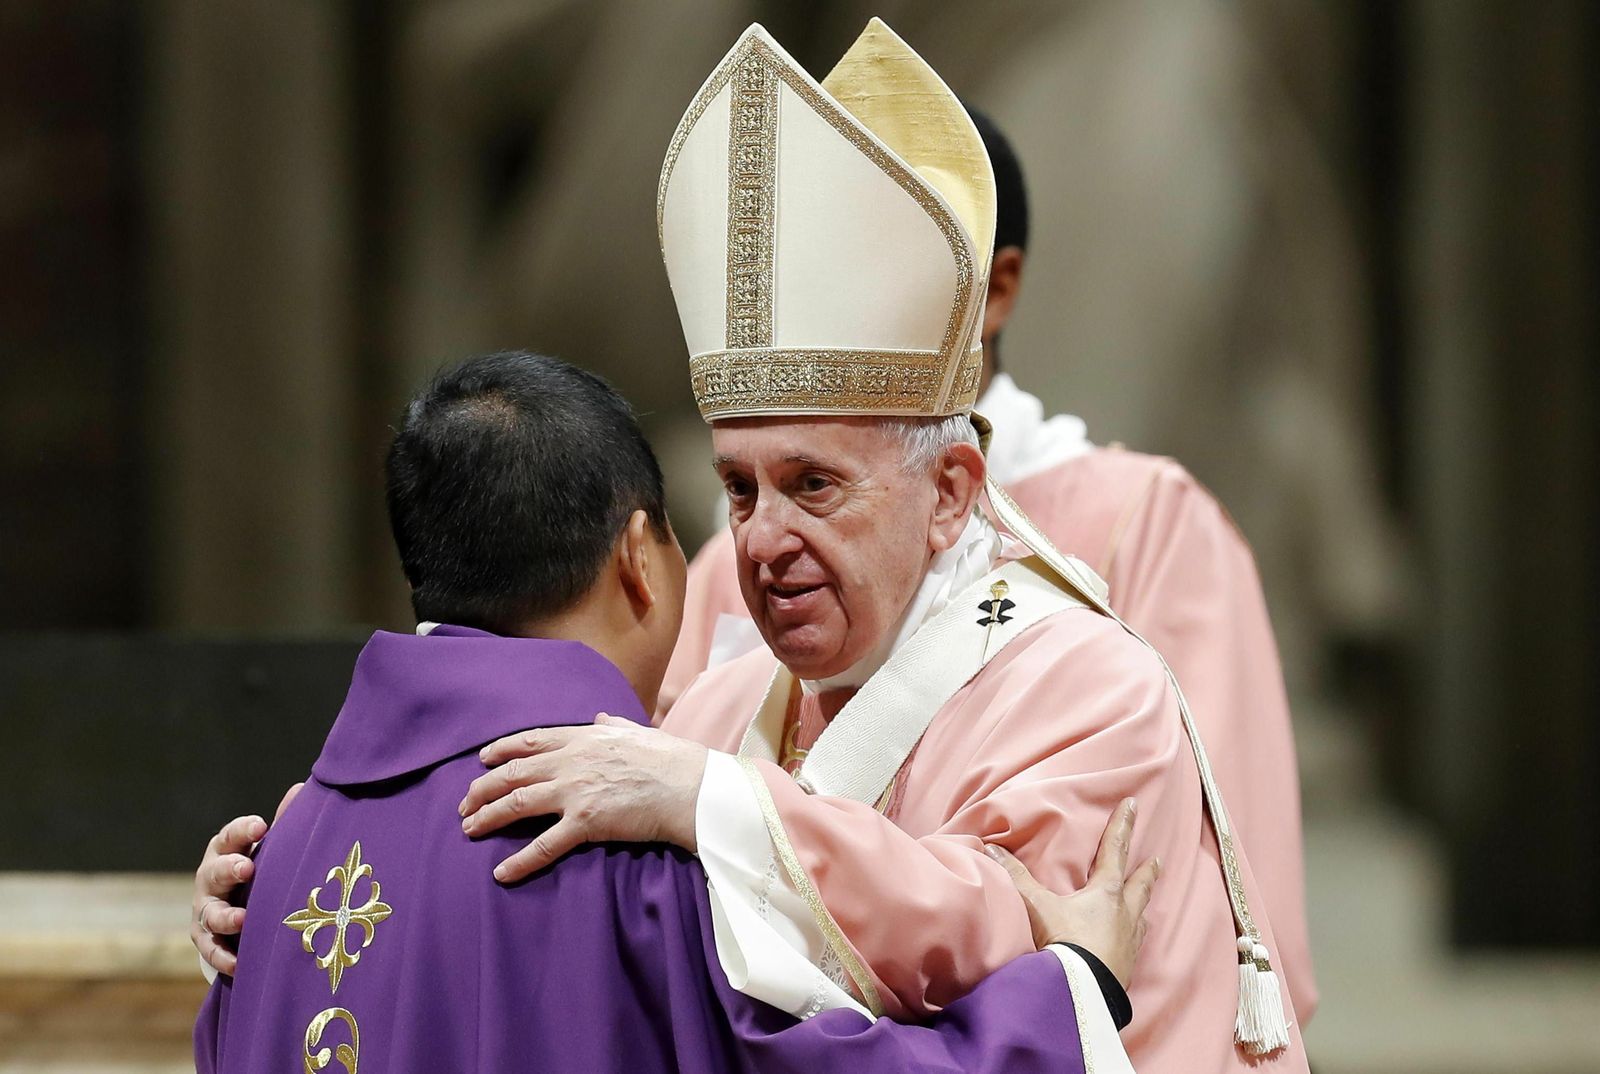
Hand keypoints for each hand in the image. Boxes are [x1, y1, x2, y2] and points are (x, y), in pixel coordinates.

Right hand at [189, 782, 302, 975]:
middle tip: (247, 868)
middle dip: (229, 869)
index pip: (230, 836)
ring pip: (209, 913)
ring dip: (225, 916)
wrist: (240, 909)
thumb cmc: (260, 869)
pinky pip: (211, 950)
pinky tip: (240, 962)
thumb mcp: (270, 847)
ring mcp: (205, 910)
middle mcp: (210, 878)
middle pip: (214, 871)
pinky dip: (224, 957)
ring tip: (243, 920)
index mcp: (226, 850)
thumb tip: (302, 788)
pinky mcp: (206, 939)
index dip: (243, 830)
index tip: (261, 826)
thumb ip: (284, 822)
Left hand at [458, 714, 708, 883]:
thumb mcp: (637, 731)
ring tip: (470, 829)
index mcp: (583, 738)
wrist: (688, 785)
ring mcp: (575, 792)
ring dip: (488, 817)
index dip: (500, 750)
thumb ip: (613, 725)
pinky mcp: (585, 823)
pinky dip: (520, 861)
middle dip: (483, 788)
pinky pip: (544, 845)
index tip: (482, 759)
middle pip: (513, 773)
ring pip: (517, 803)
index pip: (530, 741)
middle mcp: (571, 762)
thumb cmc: (669, 758)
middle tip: (466, 804)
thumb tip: (600, 718)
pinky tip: (502, 873)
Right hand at [984, 798, 1159, 987]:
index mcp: (1105, 893)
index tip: (1134, 804)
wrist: (1082, 992)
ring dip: (1142, 906)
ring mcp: (1129, 943)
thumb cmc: (1064, 943)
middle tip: (1158, 860)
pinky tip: (1131, 943)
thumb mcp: (1037, 906)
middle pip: (1139, 885)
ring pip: (1141, 917)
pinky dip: (1134, 938)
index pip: (1115, 850)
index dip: (1123, 825)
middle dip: (1147, 870)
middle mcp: (1124, 914)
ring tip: (1145, 904)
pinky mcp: (1127, 968)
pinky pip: (1134, 946)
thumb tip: (990, 848)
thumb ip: (1016, 876)